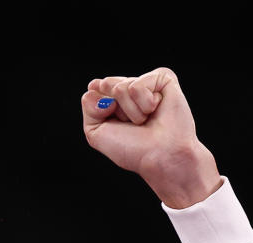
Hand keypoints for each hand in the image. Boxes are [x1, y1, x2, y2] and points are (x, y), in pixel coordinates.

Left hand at [82, 68, 220, 208]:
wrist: (160, 155)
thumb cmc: (132, 148)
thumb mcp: (96, 133)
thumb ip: (89, 107)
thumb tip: (97, 84)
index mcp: (113, 100)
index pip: (93, 90)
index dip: (100, 109)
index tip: (115, 123)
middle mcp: (128, 89)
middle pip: (105, 86)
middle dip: (116, 111)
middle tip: (132, 124)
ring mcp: (146, 83)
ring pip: (121, 87)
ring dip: (131, 111)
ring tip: (146, 119)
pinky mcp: (163, 78)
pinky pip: (138, 85)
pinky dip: (144, 102)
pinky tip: (156, 109)